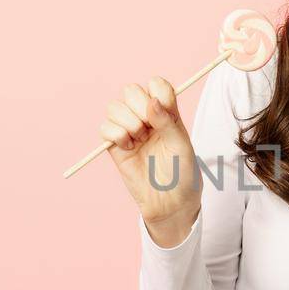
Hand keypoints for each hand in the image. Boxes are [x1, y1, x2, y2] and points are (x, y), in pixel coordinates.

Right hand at [100, 77, 202, 235]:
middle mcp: (147, 119)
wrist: (171, 203)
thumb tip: (152, 101)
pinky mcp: (115, 147)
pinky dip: (115, 133)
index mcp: (167, 114)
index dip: (157, 91)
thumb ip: (168, 121)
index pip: (157, 86)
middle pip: (131, 90)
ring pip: (114, 107)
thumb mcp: (182, 145)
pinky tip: (128, 146)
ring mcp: (130, 132)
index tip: (165, 110)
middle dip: (139, 105)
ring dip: (127, 120)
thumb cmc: (183, 175)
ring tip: (139, 139)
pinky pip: (105, 128)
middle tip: (149, 126)